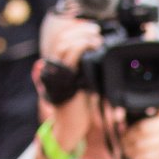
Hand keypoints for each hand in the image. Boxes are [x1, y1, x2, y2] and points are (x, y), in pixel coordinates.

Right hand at [37, 13, 102, 156]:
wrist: (71, 129)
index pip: (63, 42)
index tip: (91, 29)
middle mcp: (56, 69)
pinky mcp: (66, 80)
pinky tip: (93, 46)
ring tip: (95, 38)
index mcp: (59, 69)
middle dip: (79, 30)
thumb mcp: (85, 87)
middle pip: (62, 39)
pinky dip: (82, 48)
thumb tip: (102, 61)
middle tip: (95, 29)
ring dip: (81, 37)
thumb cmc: (79, 111)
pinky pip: (71, 58)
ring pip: (65, 45)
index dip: (74, 31)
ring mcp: (59, 74)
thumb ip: (88, 73)